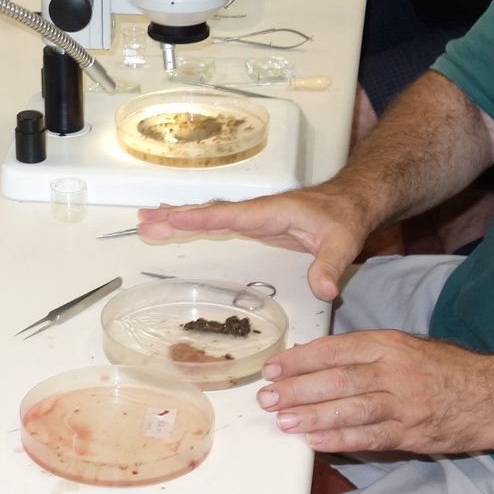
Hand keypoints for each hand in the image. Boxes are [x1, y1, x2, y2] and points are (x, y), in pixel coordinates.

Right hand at [134, 186, 377, 300]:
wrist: (352, 202)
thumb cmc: (345, 218)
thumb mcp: (342, 243)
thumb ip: (331, 266)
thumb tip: (324, 291)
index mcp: (270, 212)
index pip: (229, 215)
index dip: (200, 217)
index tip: (171, 218)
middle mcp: (255, 211)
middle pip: (208, 213)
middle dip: (175, 217)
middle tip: (141, 221)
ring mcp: (252, 217)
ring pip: (208, 216)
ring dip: (177, 219)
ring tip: (144, 221)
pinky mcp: (254, 224)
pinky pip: (216, 222)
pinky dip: (194, 223)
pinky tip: (177, 224)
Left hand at [257, 330, 493, 454]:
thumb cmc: (446, 370)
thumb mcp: (406, 347)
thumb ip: (365, 353)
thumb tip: (316, 360)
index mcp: (389, 343)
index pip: (334, 349)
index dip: (299, 360)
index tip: (273, 368)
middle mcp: (394, 370)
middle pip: (336, 379)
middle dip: (296, 389)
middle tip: (267, 397)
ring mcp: (403, 403)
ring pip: (349, 408)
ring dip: (312, 416)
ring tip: (283, 420)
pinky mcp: (412, 433)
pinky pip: (369, 437)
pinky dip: (340, 440)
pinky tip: (316, 442)